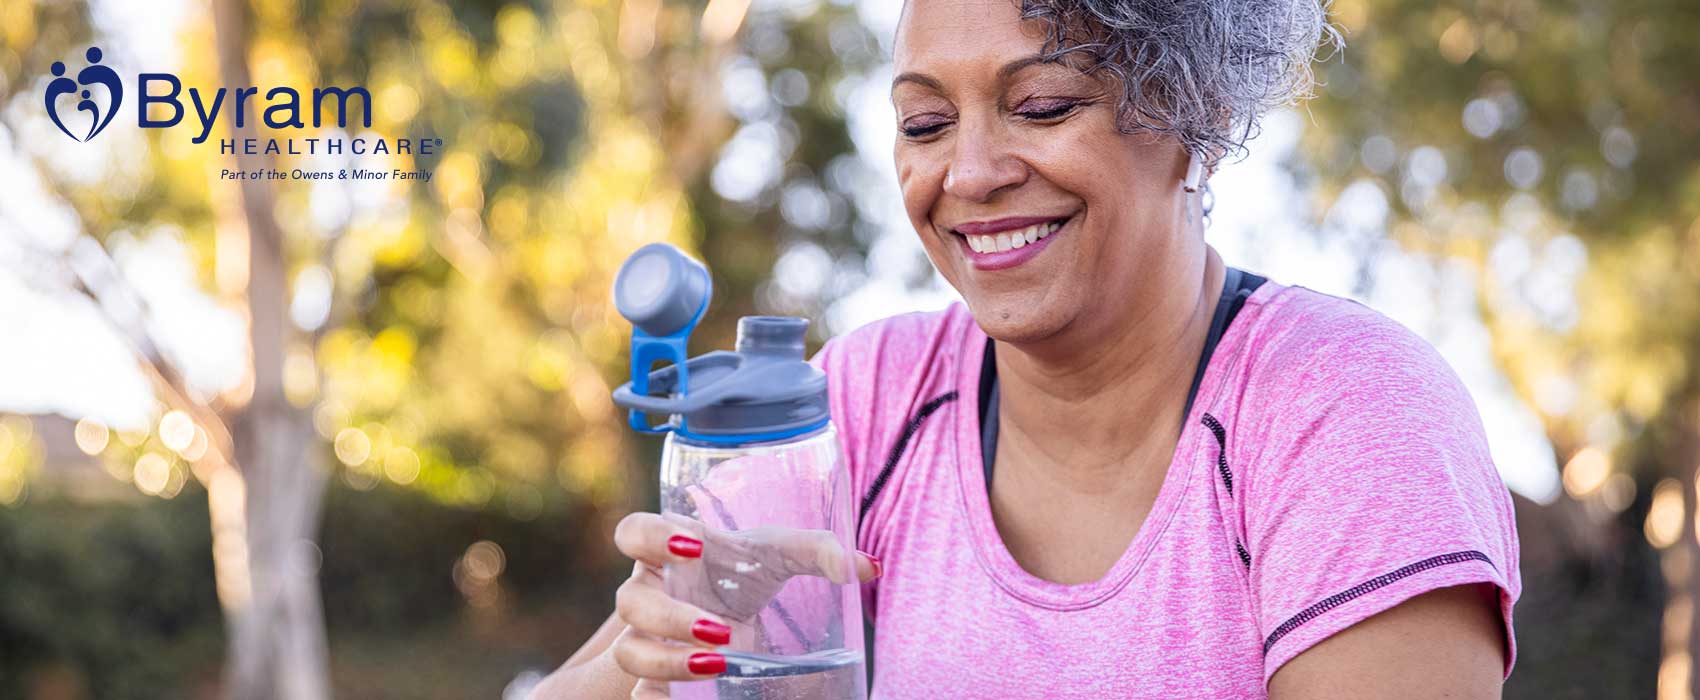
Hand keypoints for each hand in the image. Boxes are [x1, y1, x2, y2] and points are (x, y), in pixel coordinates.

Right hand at [608, 511, 880, 698]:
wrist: (727, 622)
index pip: (632, 531)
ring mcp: (645, 638)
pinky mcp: (655, 678)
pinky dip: (658, 698)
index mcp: (668, 551)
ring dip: (668, 663)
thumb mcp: (779, 557)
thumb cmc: (745, 575)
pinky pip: (640, 693)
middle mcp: (648, 592)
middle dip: (670, 617)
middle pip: (628, 601)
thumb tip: (868, 567)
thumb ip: (820, 552)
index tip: (694, 548)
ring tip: (717, 665)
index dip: (650, 538)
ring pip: (630, 653)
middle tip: (719, 629)